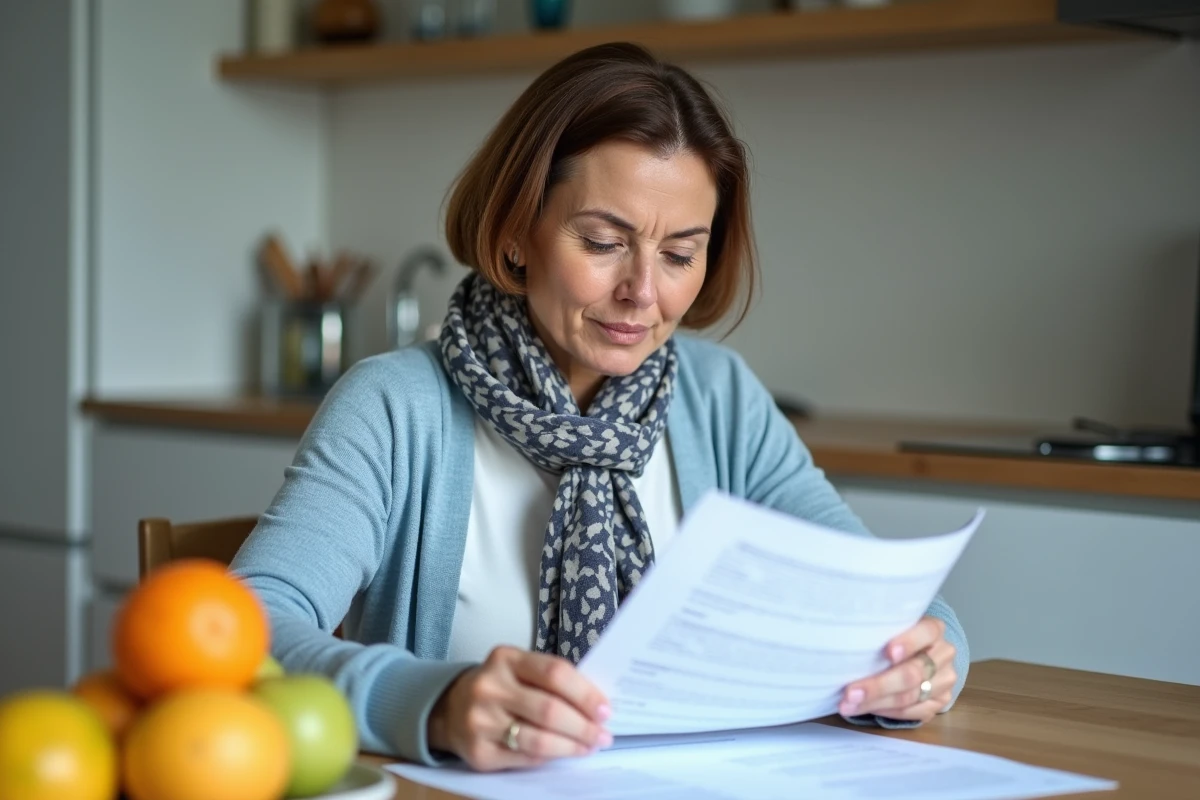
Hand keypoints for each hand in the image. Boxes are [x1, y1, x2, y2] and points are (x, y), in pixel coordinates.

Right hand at [427, 645, 612, 770]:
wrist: (449, 709)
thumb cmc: (499, 687)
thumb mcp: (518, 669)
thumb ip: (551, 680)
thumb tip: (596, 705)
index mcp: (505, 659)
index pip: (555, 673)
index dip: (586, 694)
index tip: (605, 709)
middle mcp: (489, 687)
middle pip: (550, 710)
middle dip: (584, 726)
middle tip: (603, 735)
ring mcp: (480, 722)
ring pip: (539, 740)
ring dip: (572, 747)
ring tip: (589, 746)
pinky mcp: (478, 753)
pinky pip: (525, 759)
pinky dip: (549, 758)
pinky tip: (562, 753)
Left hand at [839, 616, 955, 722]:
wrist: (922, 654)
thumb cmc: (896, 637)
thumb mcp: (892, 627)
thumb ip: (881, 632)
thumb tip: (845, 642)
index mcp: (934, 629)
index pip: (927, 632)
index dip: (908, 642)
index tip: (887, 652)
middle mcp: (944, 654)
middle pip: (913, 673)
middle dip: (879, 685)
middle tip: (850, 693)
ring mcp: (944, 680)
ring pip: (910, 696)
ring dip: (876, 703)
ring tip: (849, 705)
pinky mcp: (940, 702)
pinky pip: (913, 712)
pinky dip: (887, 712)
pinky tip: (868, 709)